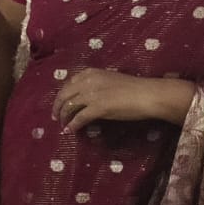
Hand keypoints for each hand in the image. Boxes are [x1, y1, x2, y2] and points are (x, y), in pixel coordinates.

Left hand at [53, 69, 197, 131]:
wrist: (148, 94)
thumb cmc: (135, 88)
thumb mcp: (110, 80)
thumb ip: (96, 85)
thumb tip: (87, 97)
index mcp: (91, 73)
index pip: (69, 84)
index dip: (63, 95)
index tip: (60, 102)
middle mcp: (87, 82)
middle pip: (64, 95)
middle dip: (57, 106)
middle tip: (55, 116)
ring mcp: (91, 95)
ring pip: (69, 107)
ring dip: (63, 117)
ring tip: (62, 125)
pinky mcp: (98, 108)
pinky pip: (79, 118)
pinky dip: (73, 125)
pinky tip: (70, 130)